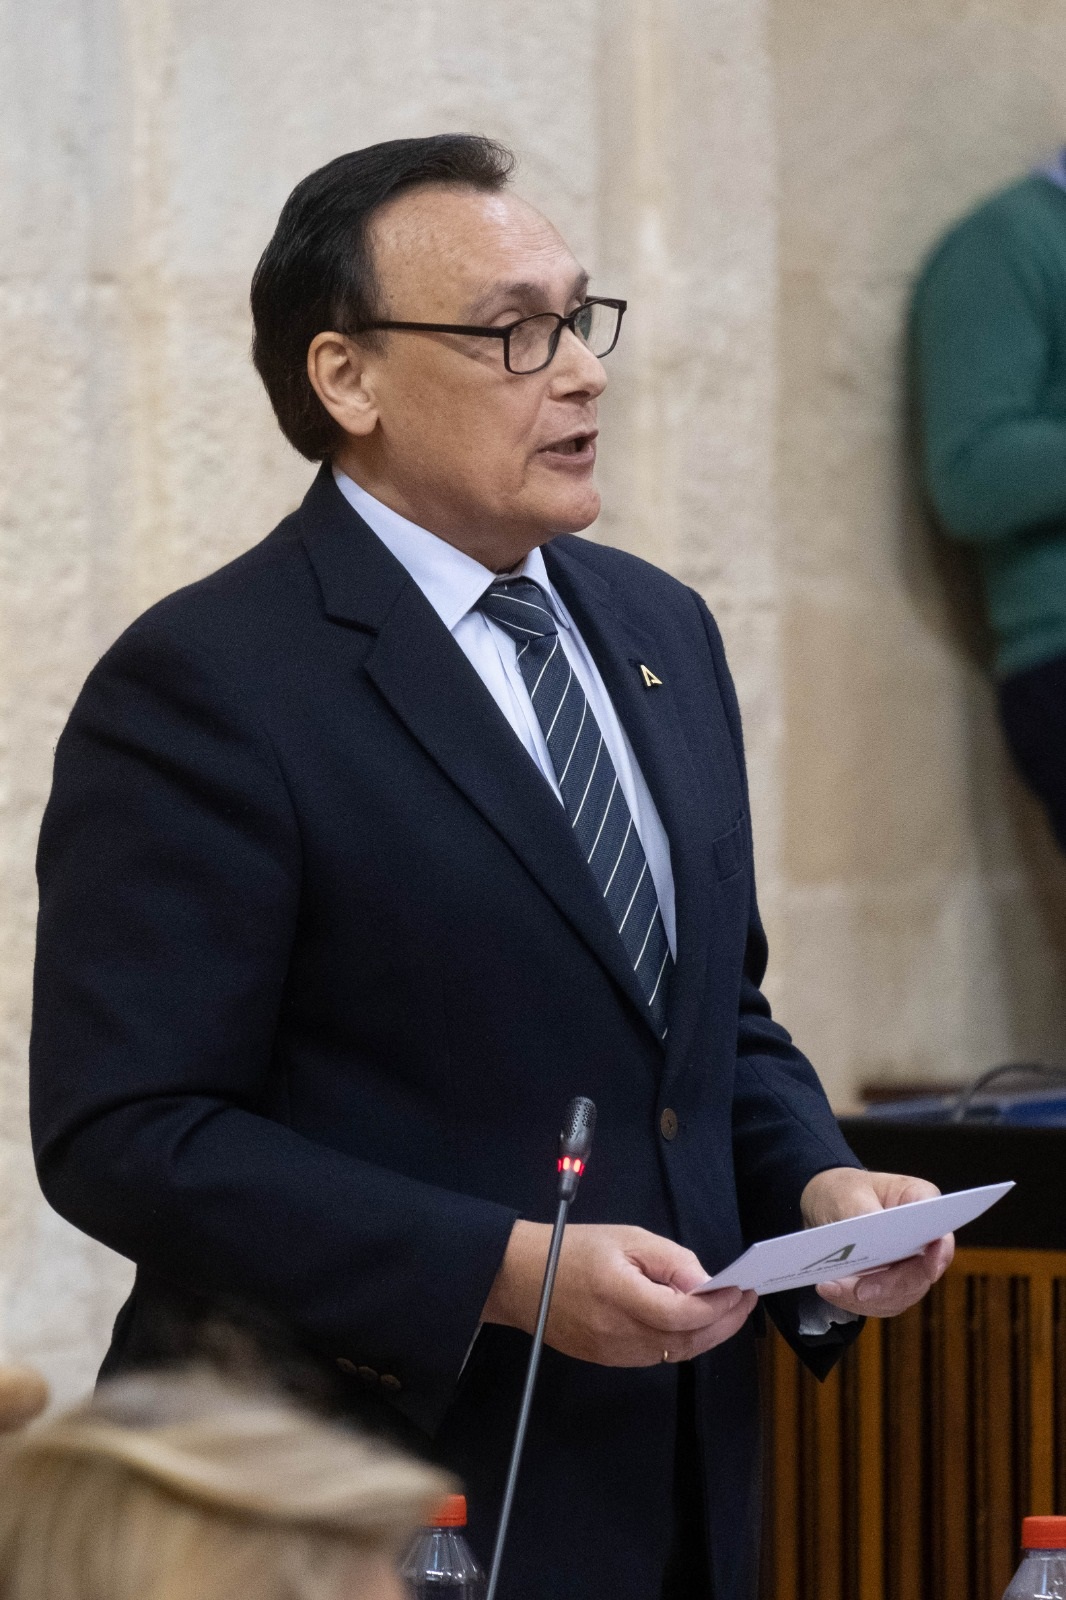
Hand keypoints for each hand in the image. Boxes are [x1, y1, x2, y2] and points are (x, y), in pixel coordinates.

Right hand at [482, 1221, 756, 1365]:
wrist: (521, 1278)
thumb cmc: (574, 1248)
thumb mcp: (625, 1237)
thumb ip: (669, 1259)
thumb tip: (706, 1283)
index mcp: (620, 1295)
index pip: (681, 1314)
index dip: (718, 1307)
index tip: (741, 1289)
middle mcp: (618, 1333)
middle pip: (684, 1341)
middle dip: (722, 1324)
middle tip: (744, 1302)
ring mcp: (612, 1353)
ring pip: (673, 1354)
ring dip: (705, 1336)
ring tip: (727, 1313)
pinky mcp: (607, 1361)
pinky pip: (655, 1357)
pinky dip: (680, 1342)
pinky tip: (692, 1324)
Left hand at [800, 1167, 954, 1317]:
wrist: (828, 1204)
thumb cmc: (845, 1191)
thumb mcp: (848, 1194)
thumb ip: (863, 1213)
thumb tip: (873, 1235)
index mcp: (920, 1205)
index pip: (941, 1231)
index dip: (941, 1253)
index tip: (931, 1268)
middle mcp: (922, 1240)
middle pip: (920, 1273)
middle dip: (890, 1285)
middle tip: (860, 1291)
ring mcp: (909, 1266)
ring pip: (900, 1295)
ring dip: (865, 1298)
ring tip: (830, 1287)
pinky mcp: (890, 1285)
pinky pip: (879, 1303)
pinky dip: (853, 1301)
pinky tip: (829, 1289)